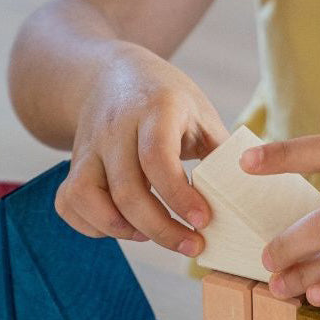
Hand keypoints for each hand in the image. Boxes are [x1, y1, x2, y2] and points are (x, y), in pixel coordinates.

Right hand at [55, 43, 227, 252]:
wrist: (110, 73)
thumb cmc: (165, 99)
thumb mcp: (199, 111)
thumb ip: (220, 150)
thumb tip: (250, 191)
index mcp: (154, 110)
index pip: (156, 157)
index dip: (178, 195)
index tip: (203, 221)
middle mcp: (115, 128)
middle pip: (126, 189)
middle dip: (160, 228)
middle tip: (193, 245)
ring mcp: (89, 146)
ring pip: (86, 196)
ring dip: (120, 229)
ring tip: (152, 235)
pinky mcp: (73, 164)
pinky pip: (68, 202)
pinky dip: (92, 225)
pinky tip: (124, 228)